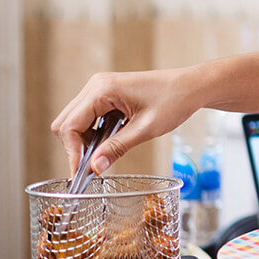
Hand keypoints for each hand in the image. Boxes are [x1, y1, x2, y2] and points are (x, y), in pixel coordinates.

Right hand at [50, 68, 199, 176]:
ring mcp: (100, 88)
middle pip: (66, 123)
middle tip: (93, 167)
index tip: (81, 174)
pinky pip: (88, 117)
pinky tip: (111, 142)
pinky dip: (94, 133)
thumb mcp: (145, 129)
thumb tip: (94, 168)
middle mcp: (96, 85)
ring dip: (85, 141)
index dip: (73, 152)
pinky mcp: (106, 94)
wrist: (192, 86)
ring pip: (75, 121)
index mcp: (102, 89)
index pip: (70, 126)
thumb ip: (117, 148)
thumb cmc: (174, 102)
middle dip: (75, 147)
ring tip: (106, 155)